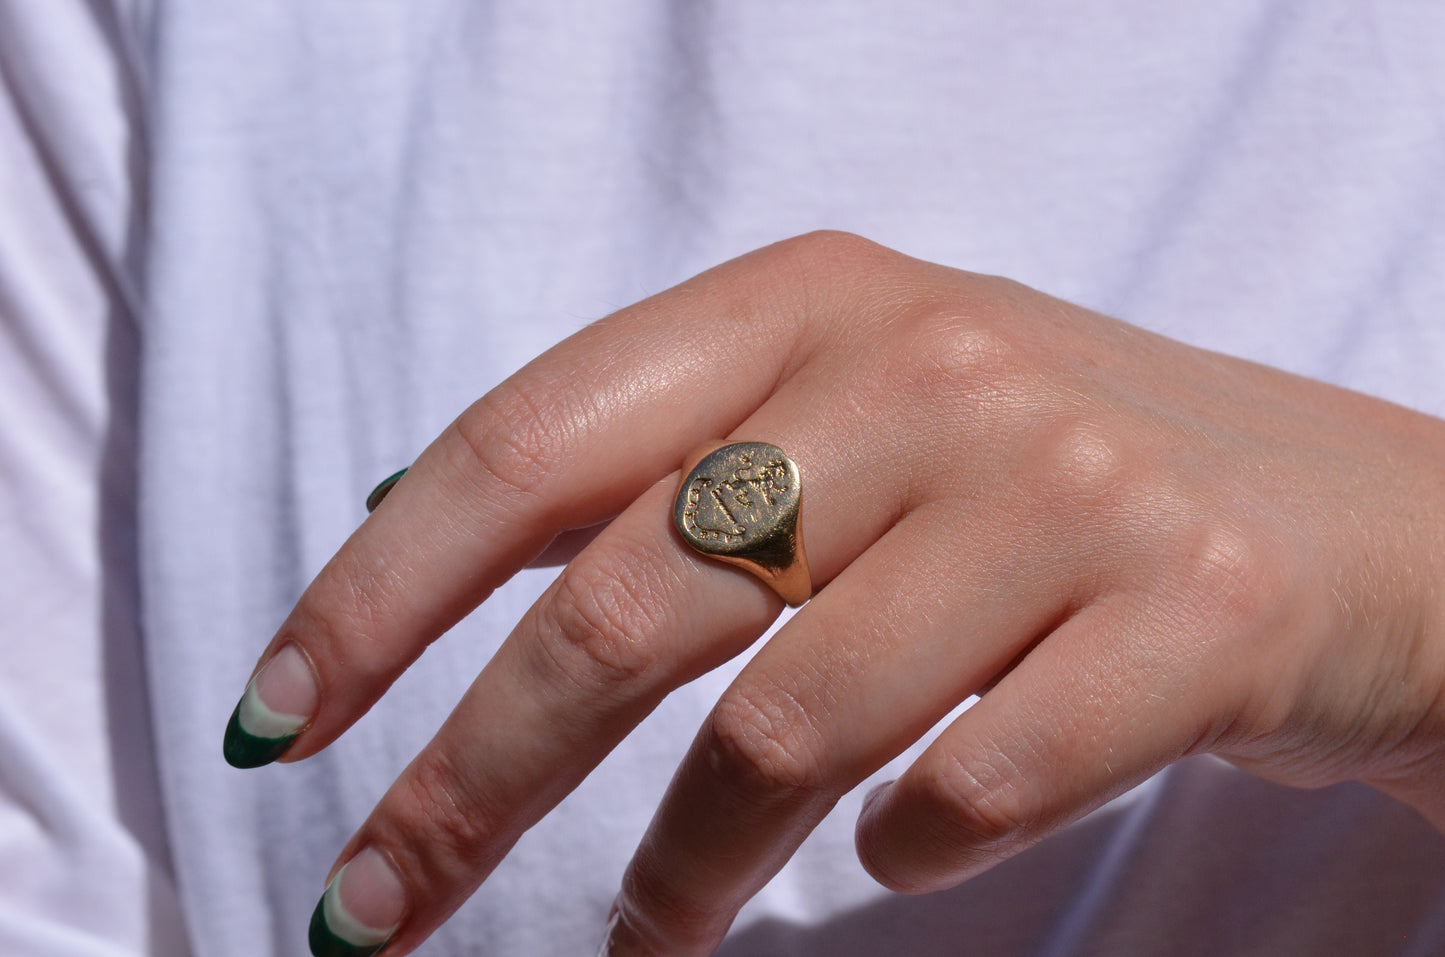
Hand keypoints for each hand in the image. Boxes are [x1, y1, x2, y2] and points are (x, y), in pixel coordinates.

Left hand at [226, 233, 1444, 955]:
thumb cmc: (1049, 478)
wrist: (1351, 519)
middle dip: (472, 784)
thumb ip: (658, 458)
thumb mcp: (855, 413)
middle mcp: (932, 369)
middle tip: (377, 911)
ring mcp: (1071, 487)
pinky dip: (898, 860)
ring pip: (788, 730)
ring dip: (677, 874)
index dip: (379, 592)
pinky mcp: (1197, 614)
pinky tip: (894, 857)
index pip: (532, 444)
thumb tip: (401, 528)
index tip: (279, 723)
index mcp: (813, 302)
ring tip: (646, 933)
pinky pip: (970, 791)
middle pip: (629, 604)